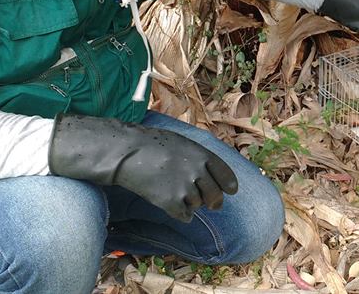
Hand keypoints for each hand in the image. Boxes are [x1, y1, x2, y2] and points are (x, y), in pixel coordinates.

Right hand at [48, 115, 237, 221]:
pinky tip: (173, 206)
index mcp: (202, 155)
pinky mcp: (171, 202)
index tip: (231, 191)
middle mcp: (198, 172)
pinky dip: (181, 214)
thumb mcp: (183, 143)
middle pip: (216, 196)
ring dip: (191, 203)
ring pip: (198, 206)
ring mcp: (185, 188)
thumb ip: (199, 158)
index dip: (229, 185)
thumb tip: (211, 174)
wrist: (128, 152)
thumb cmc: (153, 144)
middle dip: (214, 201)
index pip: (226, 175)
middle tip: (213, 205)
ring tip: (176, 192)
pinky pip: (185, 216)